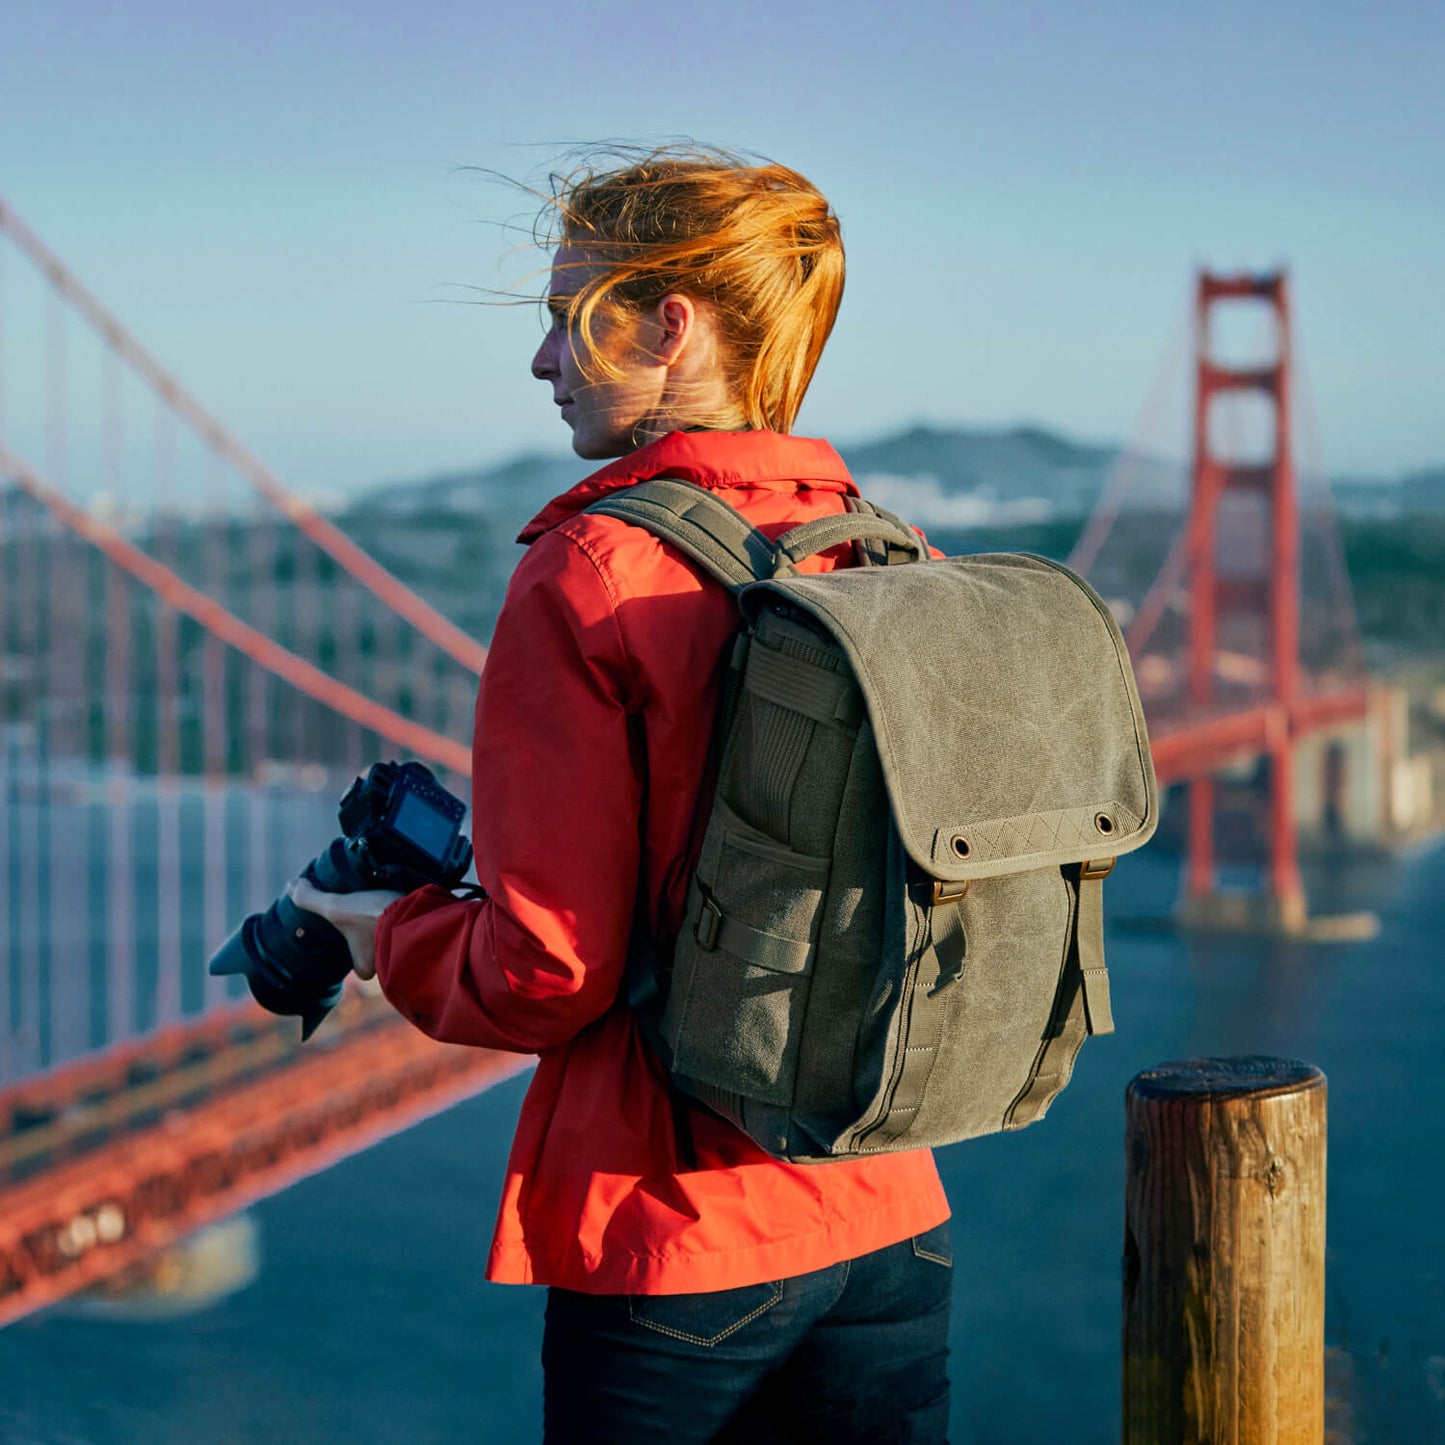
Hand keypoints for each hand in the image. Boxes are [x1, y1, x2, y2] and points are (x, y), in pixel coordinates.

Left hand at [286, 875, 405, 981]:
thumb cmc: (372, 917)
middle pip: (379, 955)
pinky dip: (412, 921)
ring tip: (390, 910)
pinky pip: (414, 930)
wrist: (414, 913)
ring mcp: (408, 948)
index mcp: (365, 964)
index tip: (355, 939)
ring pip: (399, 942)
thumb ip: (311, 899)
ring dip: (396, 930)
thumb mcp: (335, 907)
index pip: (360, 969)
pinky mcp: (422, 932)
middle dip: (378, 941)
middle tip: (374, 922)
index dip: (358, 956)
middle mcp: (388, 963)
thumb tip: (291, 885)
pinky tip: (407, 906)